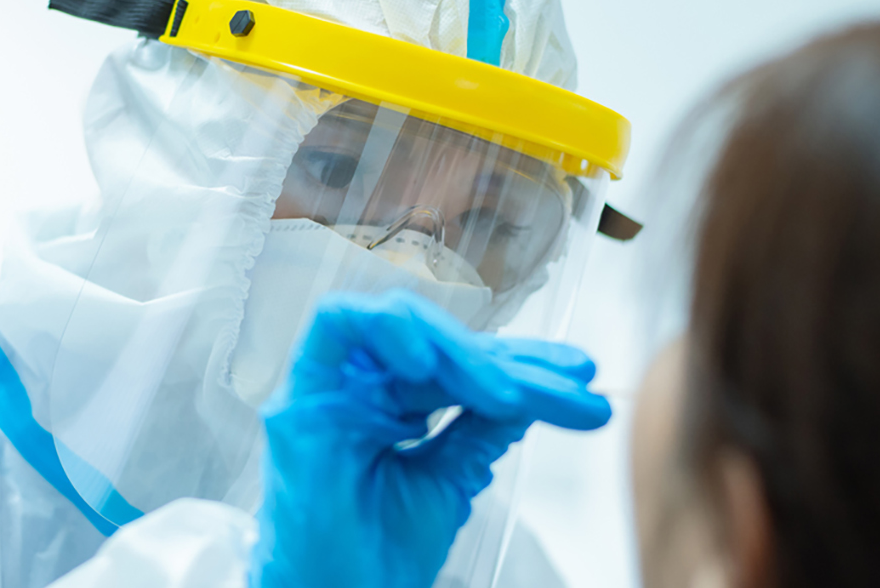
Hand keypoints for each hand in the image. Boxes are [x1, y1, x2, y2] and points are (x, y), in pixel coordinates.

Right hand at [251, 290, 610, 587]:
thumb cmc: (380, 554)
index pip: (462, 363)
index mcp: (394, 405)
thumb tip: (530, 390)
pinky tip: (430, 366)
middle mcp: (362, 388)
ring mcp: (330, 388)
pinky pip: (335, 324)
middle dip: (509, 363)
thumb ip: (482, 428)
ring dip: (460, 352)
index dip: (523, 364)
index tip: (580, 378)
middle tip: (566, 391)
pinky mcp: (299, 397)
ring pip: (400, 325)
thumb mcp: (452, 480)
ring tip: (507, 395)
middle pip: (440, 344)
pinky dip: (388, 329)